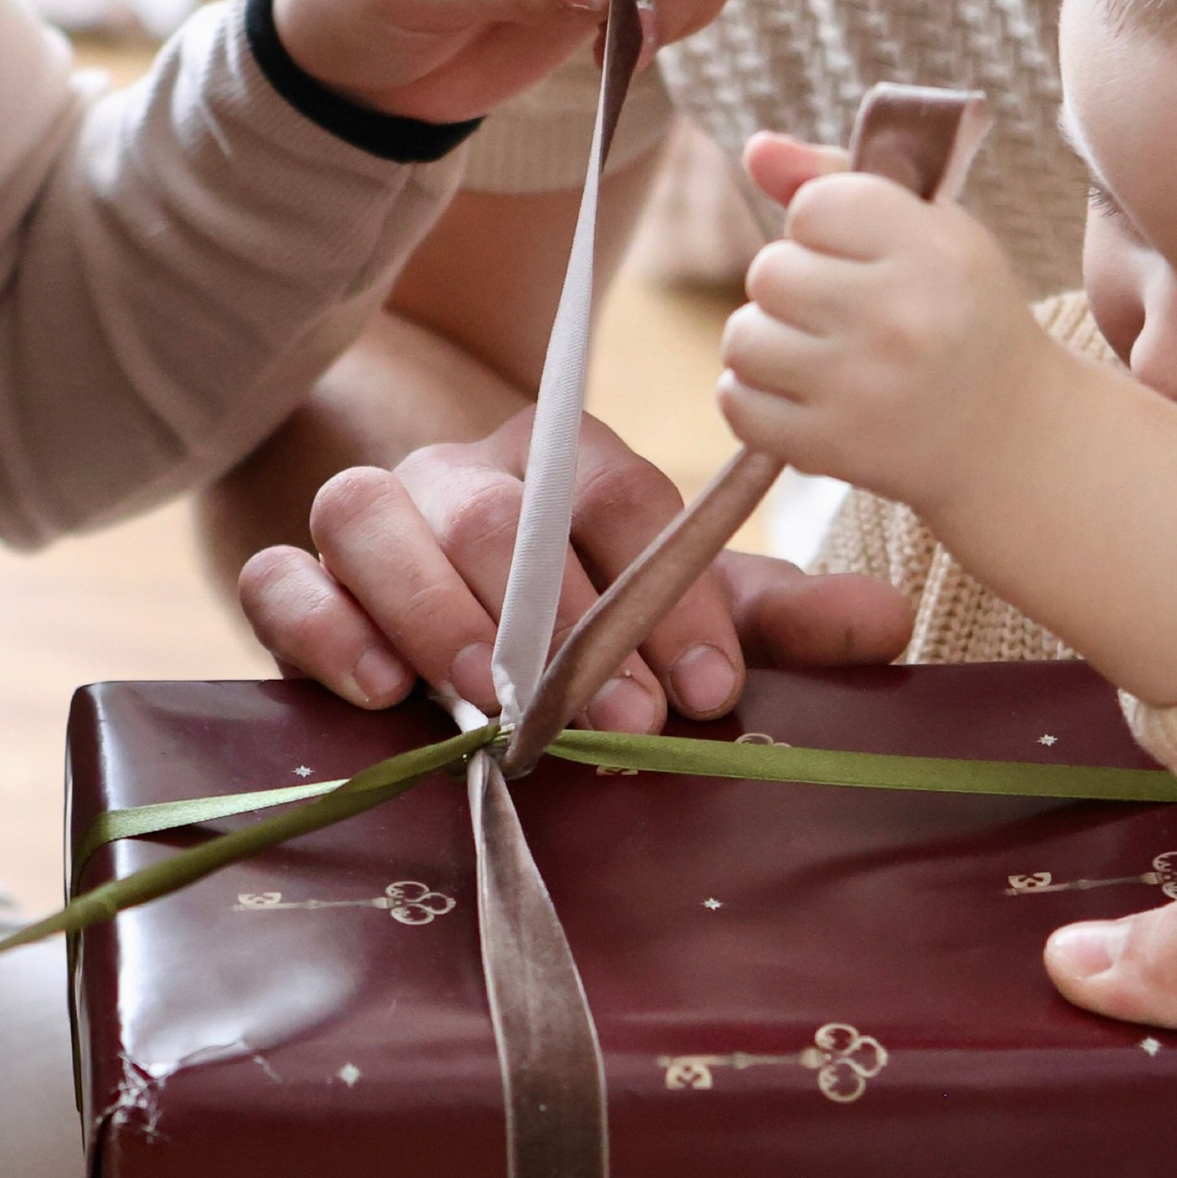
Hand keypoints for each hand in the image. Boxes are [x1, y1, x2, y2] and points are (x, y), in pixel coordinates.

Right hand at [238, 403, 911, 723]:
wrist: (419, 577)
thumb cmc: (566, 602)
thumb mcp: (669, 609)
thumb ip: (765, 617)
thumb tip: (893, 620)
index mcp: (563, 463)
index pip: (619, 497)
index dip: (667, 592)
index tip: (713, 690)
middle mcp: (461, 475)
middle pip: (498, 511)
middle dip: (561, 618)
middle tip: (621, 715)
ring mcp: (370, 515)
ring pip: (374, 520)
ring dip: (437, 611)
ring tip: (490, 700)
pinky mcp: (291, 571)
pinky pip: (283, 578)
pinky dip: (318, 621)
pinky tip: (375, 688)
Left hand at [718, 130, 1048, 512]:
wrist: (1006, 432)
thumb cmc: (959, 312)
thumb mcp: (930, 230)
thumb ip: (840, 178)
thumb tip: (755, 148)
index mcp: (933, 252)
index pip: (812, 206)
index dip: (823, 225)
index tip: (863, 254)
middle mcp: (899, 320)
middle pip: (769, 271)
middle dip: (794, 285)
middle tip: (843, 310)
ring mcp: (860, 390)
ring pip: (742, 338)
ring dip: (768, 342)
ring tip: (820, 353)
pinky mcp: (829, 448)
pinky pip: (735, 402)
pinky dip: (755, 397)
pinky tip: (802, 393)